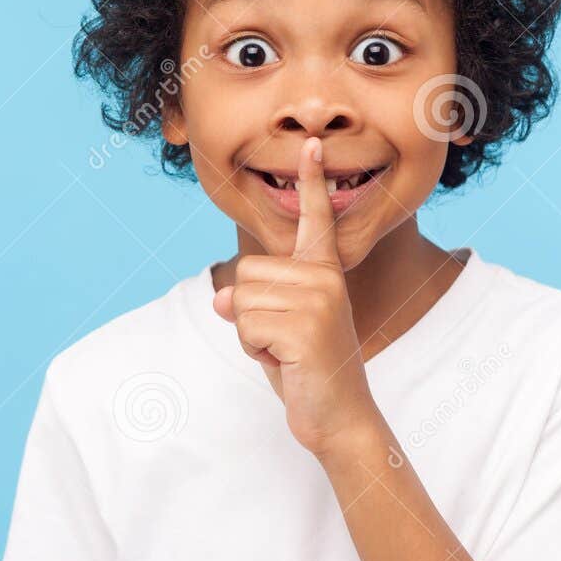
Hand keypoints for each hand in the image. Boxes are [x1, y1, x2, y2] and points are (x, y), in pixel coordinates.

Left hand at [213, 137, 380, 455]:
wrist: (339, 416)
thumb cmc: (307, 369)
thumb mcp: (275, 328)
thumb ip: (251, 302)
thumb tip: (221, 297)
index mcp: (324, 272)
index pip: (316, 219)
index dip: (312, 180)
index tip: (312, 143)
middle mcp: (324, 278)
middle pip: (245, 273)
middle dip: (249, 314)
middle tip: (284, 341)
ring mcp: (317, 301)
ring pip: (241, 301)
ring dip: (251, 336)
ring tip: (286, 352)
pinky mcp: (305, 327)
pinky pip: (246, 326)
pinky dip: (254, 352)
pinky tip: (286, 364)